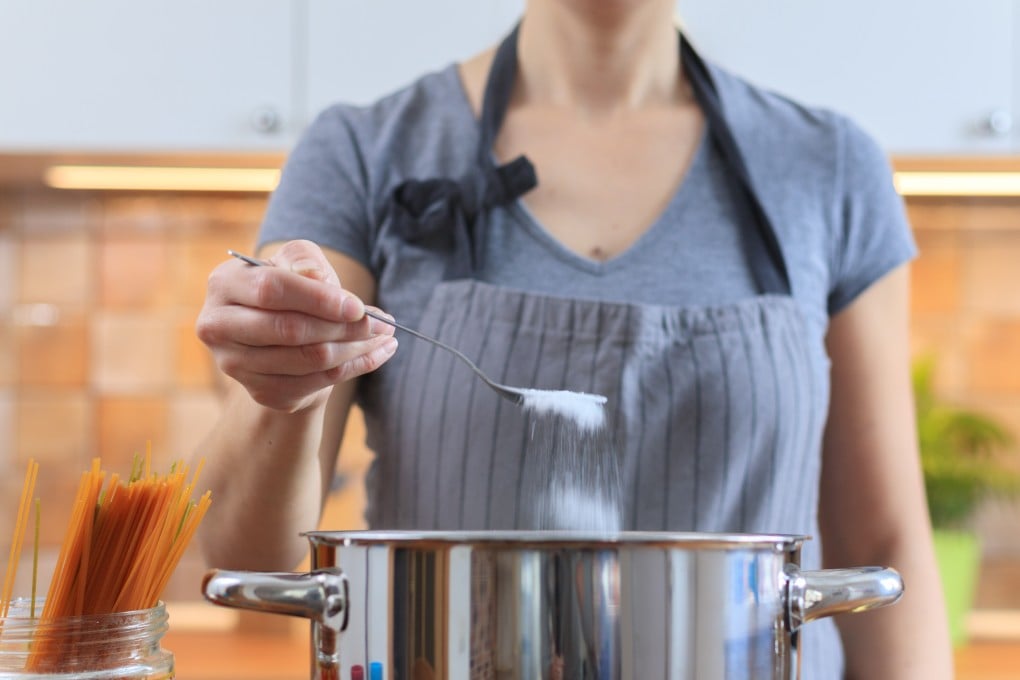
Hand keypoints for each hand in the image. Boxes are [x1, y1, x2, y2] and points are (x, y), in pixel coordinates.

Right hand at [195, 239, 396, 411]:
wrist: (281, 333)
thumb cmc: (291, 288)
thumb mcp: (297, 261)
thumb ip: (306, 262)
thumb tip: (315, 278)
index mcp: (224, 284)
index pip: (272, 290)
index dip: (319, 299)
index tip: (358, 306)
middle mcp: (219, 326)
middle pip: (289, 330)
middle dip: (344, 327)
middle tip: (384, 323)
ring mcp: (236, 364)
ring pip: (308, 359)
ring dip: (356, 349)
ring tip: (385, 335)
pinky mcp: (260, 391)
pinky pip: (317, 383)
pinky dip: (355, 367)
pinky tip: (378, 353)